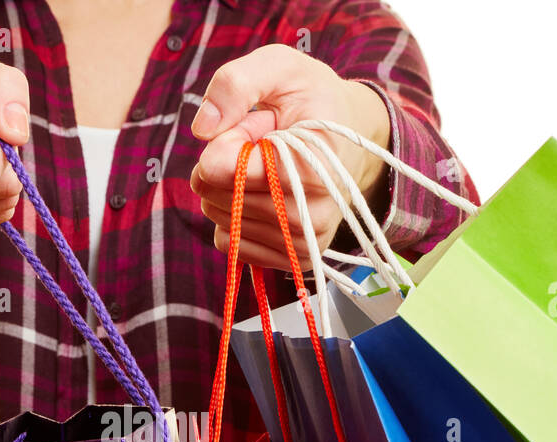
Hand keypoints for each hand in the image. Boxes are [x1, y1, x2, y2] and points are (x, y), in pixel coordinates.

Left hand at [189, 44, 391, 269]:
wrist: (354, 139)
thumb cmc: (313, 100)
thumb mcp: (281, 69)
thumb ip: (236, 83)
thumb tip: (202, 129)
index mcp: (311, 166)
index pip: (219, 167)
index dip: (229, 138)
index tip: (263, 127)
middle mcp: (310, 214)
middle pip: (212, 192)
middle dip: (227, 162)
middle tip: (267, 146)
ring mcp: (302, 242)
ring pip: (217, 217)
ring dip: (231, 187)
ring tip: (271, 167)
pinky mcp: (291, 258)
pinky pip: (228, 241)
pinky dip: (234, 214)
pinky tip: (267, 194)